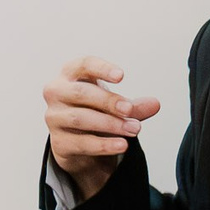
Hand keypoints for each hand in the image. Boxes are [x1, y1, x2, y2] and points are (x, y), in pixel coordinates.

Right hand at [43, 56, 160, 201]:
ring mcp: (54, 118)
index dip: (102, 69)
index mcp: (70, 75)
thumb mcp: (115, 105)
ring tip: (134, 129)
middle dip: (108, 101)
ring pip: (80, 118)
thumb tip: (155, 104)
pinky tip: (122, 144)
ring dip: (110, 124)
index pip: (83, 65)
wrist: (78, 143)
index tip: (122, 77)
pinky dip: (104, 145)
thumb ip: (133, 106)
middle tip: (129, 110)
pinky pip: (82, 143)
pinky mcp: (58, 142)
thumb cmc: (94, 112)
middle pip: (81, 93)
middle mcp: (57, 93)